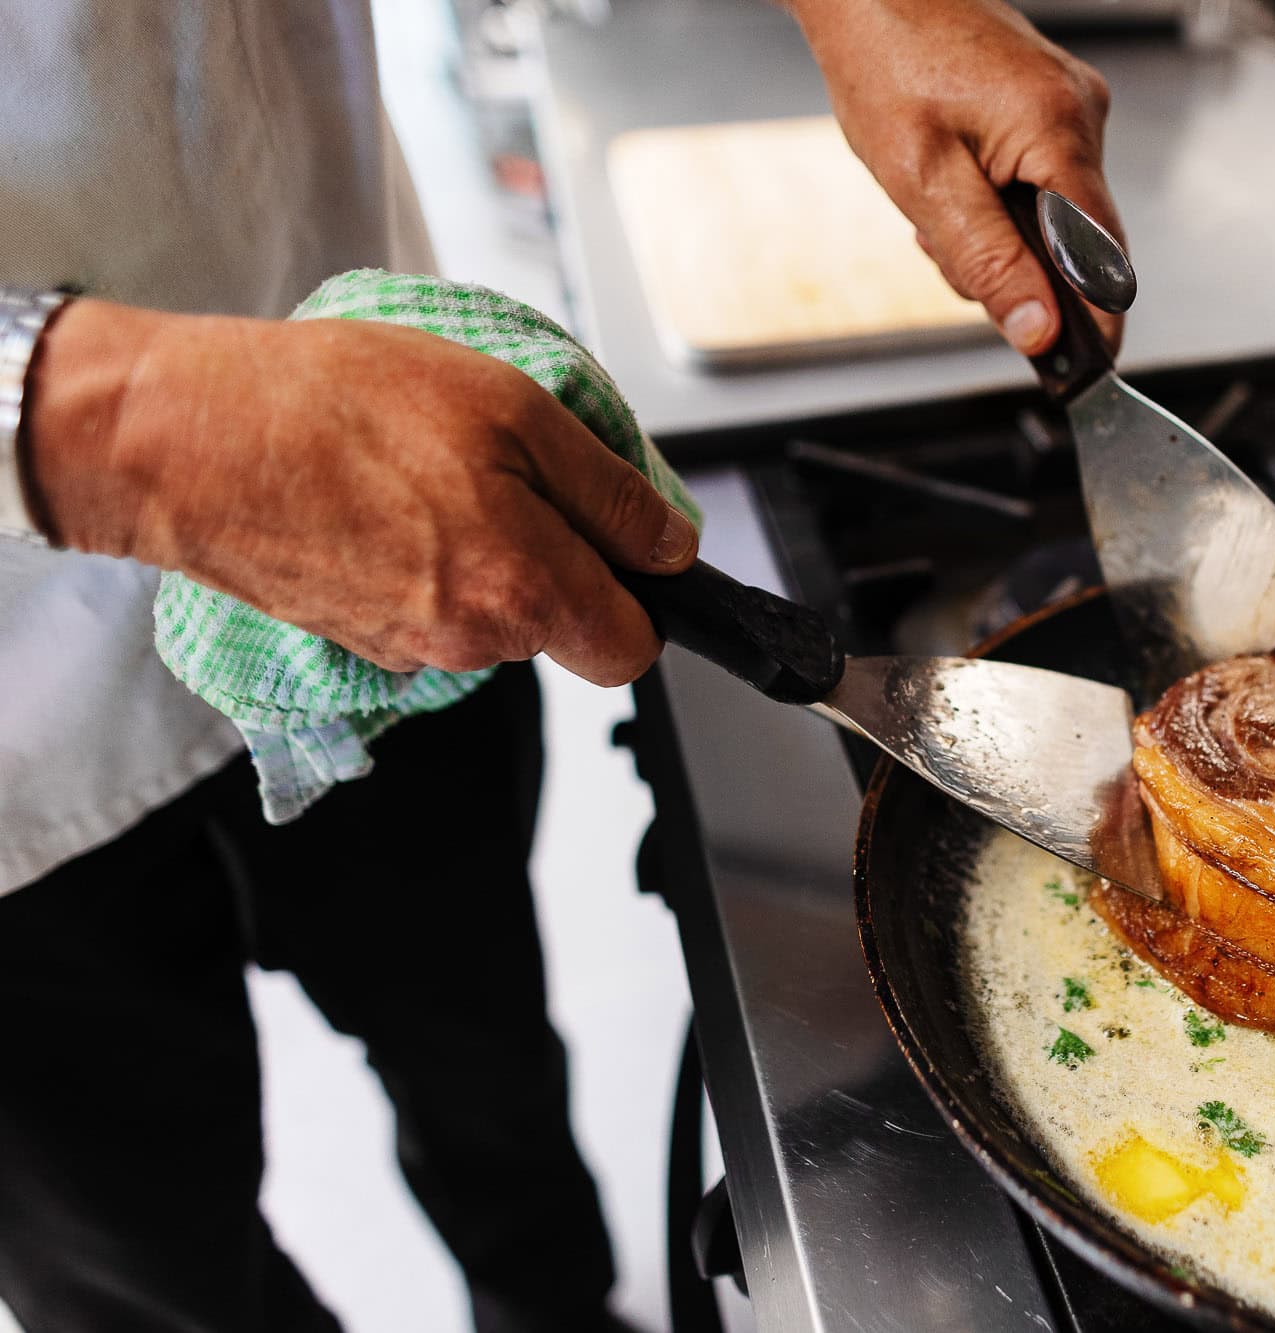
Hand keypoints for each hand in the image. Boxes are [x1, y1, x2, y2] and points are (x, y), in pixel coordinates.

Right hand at [22, 299, 698, 685]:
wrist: (183, 438)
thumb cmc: (338, 406)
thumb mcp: (516, 411)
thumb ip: (612, 494)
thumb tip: (673, 548)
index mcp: (524, 593)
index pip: (632, 648)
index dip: (641, 594)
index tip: (621, 542)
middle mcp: (470, 642)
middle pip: (563, 628)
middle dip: (561, 564)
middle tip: (510, 475)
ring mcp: (409, 649)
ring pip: (495, 616)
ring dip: (488, 552)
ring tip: (430, 472)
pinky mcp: (359, 638)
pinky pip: (432, 608)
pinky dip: (427, 560)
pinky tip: (386, 499)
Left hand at [789, 0, 1124, 355]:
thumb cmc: (884, 60)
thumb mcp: (922, 180)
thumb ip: (985, 260)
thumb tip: (1038, 329)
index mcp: (1059, 131)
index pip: (1104, 258)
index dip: (1092, 322)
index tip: (1079, 373)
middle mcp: (1082, 115)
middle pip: (1075, 243)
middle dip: (1013, 267)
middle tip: (942, 244)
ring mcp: (1071, 107)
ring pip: (1052, 217)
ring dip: (997, 233)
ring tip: (938, 199)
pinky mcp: (1051, 106)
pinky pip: (1041, 182)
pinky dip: (997, 200)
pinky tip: (955, 178)